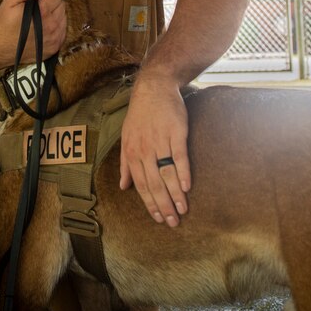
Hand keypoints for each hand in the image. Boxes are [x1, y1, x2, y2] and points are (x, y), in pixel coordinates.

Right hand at [0, 0, 65, 67]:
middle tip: (39, 10)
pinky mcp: (55, 48)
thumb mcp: (10, 0)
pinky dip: (56, 29)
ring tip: (41, 20)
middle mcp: (52, 25)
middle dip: (52, 5)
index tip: (39, 0)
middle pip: (62, 6)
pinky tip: (44, 30)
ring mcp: (55, 38)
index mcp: (43, 12)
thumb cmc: (4, 23)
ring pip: (64, 19)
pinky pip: (63, 32)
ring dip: (55, 16)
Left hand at [118, 73, 189, 226]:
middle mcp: (145, 150)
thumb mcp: (126, 138)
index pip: (141, 185)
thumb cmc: (139, 115)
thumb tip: (123, 187)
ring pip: (167, 174)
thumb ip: (125, 164)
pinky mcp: (176, 133)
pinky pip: (179, 157)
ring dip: (175, 195)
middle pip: (154, 183)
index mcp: (132, 153)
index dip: (150, 203)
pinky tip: (187, 187)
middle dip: (163, 205)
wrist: (153, 88)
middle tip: (173, 222)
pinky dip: (183, 173)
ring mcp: (161, 141)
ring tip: (182, 210)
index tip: (159, 218)